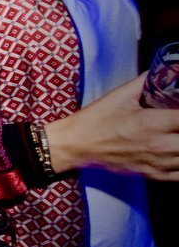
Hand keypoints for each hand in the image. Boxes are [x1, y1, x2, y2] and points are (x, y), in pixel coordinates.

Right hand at [48, 74, 178, 179]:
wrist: (77, 145)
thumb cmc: (97, 119)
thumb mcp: (120, 96)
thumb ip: (144, 82)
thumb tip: (160, 71)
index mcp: (153, 123)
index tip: (178, 108)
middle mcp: (159, 145)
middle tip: (177, 124)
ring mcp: (157, 163)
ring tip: (176, 136)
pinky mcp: (151, 175)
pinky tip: (177, 154)